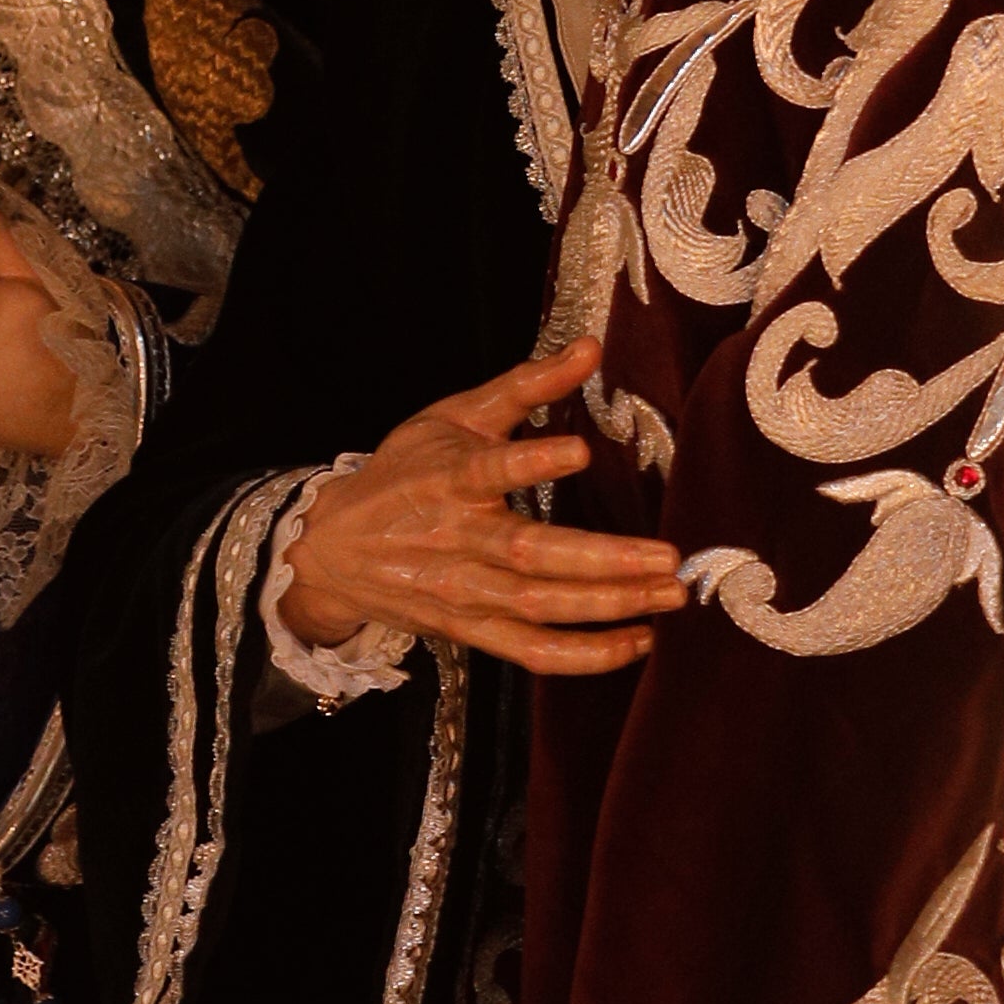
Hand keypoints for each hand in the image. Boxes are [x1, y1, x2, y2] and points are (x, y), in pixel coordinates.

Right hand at [275, 344, 683, 681]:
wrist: (333, 548)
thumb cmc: (403, 473)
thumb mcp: (454, 416)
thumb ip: (526, 384)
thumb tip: (589, 347)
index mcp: (449, 478)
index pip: (489, 470)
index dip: (532, 462)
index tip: (580, 449)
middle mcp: (458, 541)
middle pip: (531, 555)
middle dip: (604, 561)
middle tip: (669, 557)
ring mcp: (465, 593)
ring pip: (540, 608)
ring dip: (609, 607)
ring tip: (669, 594)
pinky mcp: (471, 631)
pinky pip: (533, 654)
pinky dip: (586, 656)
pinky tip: (637, 641)